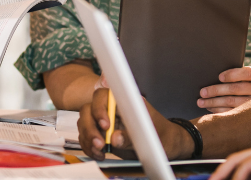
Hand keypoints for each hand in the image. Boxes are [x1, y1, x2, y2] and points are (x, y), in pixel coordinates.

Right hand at [77, 88, 192, 160]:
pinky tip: (98, 154)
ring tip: (100, 151)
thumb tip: (115, 139)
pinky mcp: (102, 135)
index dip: (100, 107)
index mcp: (126, 101)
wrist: (166, 144)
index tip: (106, 125)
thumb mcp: (152, 137)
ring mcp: (106, 121)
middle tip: (100, 143)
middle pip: (88, 109)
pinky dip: (88, 146)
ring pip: (84, 123)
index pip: (104, 95)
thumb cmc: (162, 135)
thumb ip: (132, 138)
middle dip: (90, 127)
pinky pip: (87, 137)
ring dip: (88, 138)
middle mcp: (113, 109)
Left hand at [199, 66, 250, 112]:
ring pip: (232, 102)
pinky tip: (209, 108)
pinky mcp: (248, 114)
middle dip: (216, 90)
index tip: (219, 77)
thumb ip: (234, 73)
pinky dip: (218, 110)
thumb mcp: (244, 75)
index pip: (247, 73)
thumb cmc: (244, 81)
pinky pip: (231, 112)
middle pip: (236, 89)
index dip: (233, 74)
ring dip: (214, 102)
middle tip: (202, 92)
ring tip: (201, 101)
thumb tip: (211, 74)